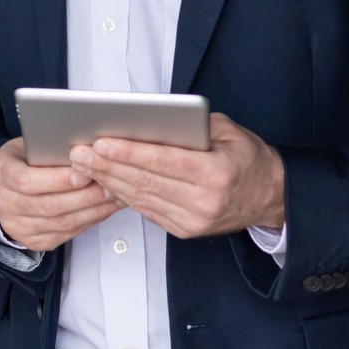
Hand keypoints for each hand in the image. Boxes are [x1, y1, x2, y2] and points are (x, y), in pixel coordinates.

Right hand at [0, 137, 122, 252]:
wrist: (8, 184)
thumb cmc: (24, 159)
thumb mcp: (29, 145)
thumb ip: (50, 150)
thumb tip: (85, 152)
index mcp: (0, 172)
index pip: (27, 181)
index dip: (58, 179)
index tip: (85, 172)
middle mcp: (3, 202)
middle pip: (49, 205)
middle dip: (85, 196)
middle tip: (109, 184)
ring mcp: (17, 225)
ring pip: (61, 222)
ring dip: (92, 210)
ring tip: (112, 196)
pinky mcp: (33, 240)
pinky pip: (66, 234)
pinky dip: (89, 221)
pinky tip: (103, 209)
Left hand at [73, 112, 285, 238]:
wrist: (270, 196)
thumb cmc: (246, 158)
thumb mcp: (227, 131)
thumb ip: (191, 125)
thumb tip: (148, 118)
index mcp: (217, 173)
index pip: (163, 161)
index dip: (129, 153)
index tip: (101, 142)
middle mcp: (205, 201)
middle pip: (145, 181)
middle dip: (107, 166)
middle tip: (78, 151)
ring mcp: (193, 220)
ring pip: (141, 198)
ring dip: (108, 180)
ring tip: (83, 164)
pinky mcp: (184, 229)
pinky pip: (146, 209)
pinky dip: (123, 194)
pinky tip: (104, 180)